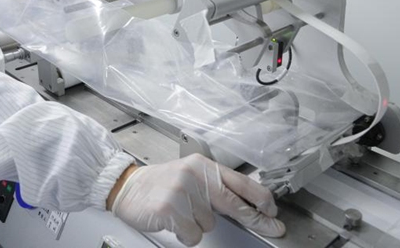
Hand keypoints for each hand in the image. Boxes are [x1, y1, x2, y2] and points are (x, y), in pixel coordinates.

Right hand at [108, 154, 284, 245]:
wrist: (126, 186)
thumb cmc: (159, 183)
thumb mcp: (189, 175)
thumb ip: (214, 186)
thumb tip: (244, 205)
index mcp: (203, 165)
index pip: (240, 181)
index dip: (261, 198)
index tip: (273, 210)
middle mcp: (195, 175)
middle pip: (234, 203)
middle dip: (256, 219)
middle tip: (272, 228)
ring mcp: (182, 192)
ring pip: (210, 224)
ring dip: (197, 224)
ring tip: (180, 212)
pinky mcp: (170, 209)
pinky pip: (193, 234)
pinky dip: (185, 234)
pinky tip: (173, 221)